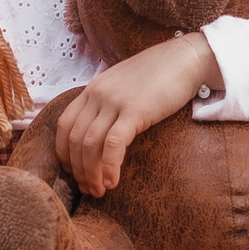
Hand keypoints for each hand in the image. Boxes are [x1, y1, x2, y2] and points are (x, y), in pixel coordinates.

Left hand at [55, 35, 219, 195]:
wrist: (185, 59)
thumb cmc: (159, 75)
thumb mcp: (124, 86)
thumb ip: (109, 104)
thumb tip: (103, 132)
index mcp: (92, 89)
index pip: (64, 125)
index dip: (64, 152)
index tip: (73, 171)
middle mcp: (97, 94)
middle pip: (74, 139)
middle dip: (78, 169)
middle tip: (88, 189)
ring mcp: (114, 102)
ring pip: (89, 144)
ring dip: (91, 173)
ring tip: (99, 191)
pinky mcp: (134, 111)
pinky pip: (112, 144)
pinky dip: (108, 166)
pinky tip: (112, 182)